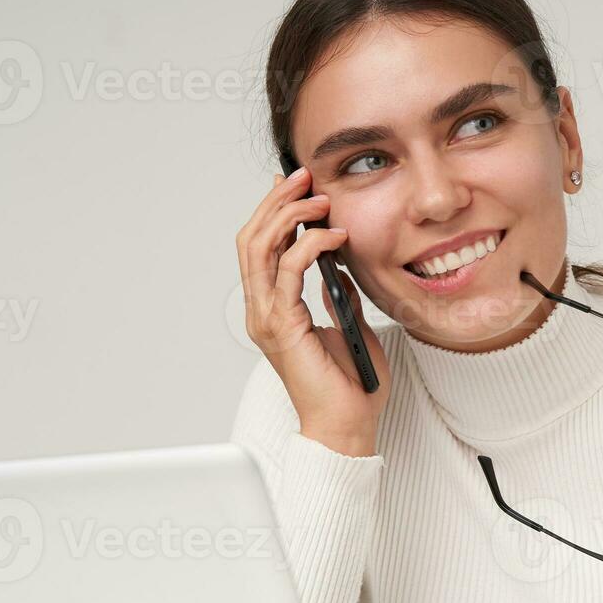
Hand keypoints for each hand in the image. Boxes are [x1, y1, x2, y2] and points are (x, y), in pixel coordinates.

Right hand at [235, 166, 389, 455]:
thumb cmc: (350, 386)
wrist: (347, 425)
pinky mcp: (282, 327)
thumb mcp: (350, 326)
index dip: (274, 211)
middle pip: (253, 239)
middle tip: (304, 176)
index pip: (261, 248)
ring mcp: (267, 318)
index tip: (299, 186)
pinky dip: (310, 245)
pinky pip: (288, 272)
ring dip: (289, 216)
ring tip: (319, 198)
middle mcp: (262, 311)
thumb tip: (339, 267)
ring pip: (261, 248)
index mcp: (273, 310)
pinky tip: (335, 236)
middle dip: (276, 202)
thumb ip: (338, 296)